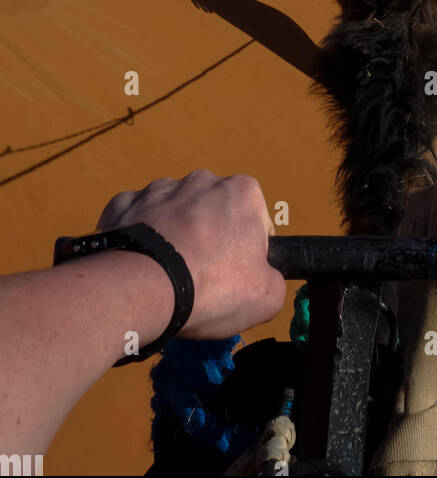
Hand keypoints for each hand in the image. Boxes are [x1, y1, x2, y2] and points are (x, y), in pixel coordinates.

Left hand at [97, 170, 285, 338]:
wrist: (142, 291)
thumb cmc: (212, 289)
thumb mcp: (266, 297)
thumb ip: (272, 279)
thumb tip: (262, 278)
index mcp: (243, 192)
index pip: (255, 219)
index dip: (248, 250)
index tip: (234, 275)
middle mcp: (202, 180)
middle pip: (213, 211)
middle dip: (210, 237)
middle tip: (201, 277)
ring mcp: (159, 188)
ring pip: (173, 212)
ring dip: (173, 234)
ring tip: (166, 275)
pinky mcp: (123, 203)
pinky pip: (137, 218)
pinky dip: (138, 236)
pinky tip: (139, 265)